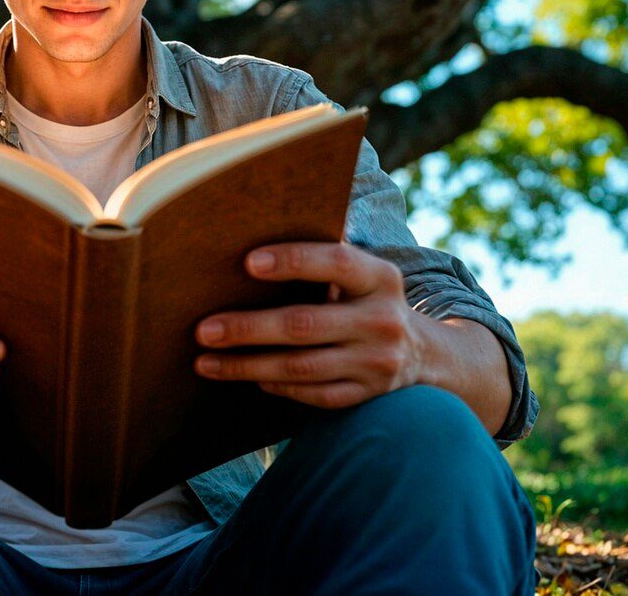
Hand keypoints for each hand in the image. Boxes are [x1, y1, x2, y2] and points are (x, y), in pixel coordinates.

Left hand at [192, 241, 427, 408]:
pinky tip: (247, 377)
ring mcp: (377, 364)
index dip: (293, 261)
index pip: (336, 263)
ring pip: (300, 368)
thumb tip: (259, 230)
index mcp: (380, 278)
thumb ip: (327, 255)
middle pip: (304, 324)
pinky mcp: (367, 396)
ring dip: (247, 366)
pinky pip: (312, 395)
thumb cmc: (367, 299)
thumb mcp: (365, 272)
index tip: (247, 262)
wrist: (423, 354)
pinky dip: (276, 387)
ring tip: (205, 362)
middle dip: (248, 328)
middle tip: (203, 329)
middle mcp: (383, 321)